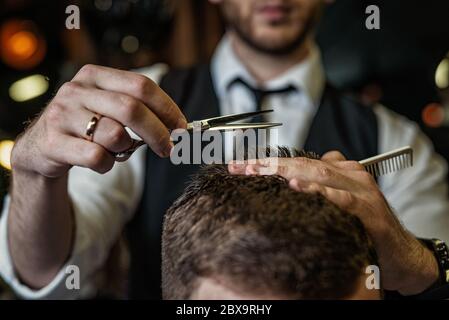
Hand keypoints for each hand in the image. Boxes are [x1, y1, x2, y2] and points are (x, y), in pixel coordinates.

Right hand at [11, 64, 186, 177]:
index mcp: (95, 75)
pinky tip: (101, 161)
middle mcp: (77, 90)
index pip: (142, 86)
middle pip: (132, 108)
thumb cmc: (85, 126)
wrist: (41, 146)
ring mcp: (62, 114)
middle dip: (158, 133)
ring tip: (117, 150)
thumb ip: (138, 109)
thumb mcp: (107, 108)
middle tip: (169, 149)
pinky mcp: (53, 142)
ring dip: (126, 150)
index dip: (167, 108)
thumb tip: (179, 128)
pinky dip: (108, 165)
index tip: (182, 128)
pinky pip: (97, 157)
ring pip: (115, 135)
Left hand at [228, 151, 438, 294]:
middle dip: (270, 164)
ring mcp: (361, 190)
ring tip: (259, 171)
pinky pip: (341, 198)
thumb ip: (322, 186)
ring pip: (319, 173)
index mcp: (341, 170)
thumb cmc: (365, 228)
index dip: (270, 161)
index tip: (241, 165)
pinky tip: (298, 187)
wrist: (402, 254)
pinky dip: (320, 191)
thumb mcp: (341, 202)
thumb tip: (291, 177)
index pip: (300, 160)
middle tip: (242, 167)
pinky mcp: (369, 210)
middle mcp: (351, 174)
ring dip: (285, 171)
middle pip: (304, 163)